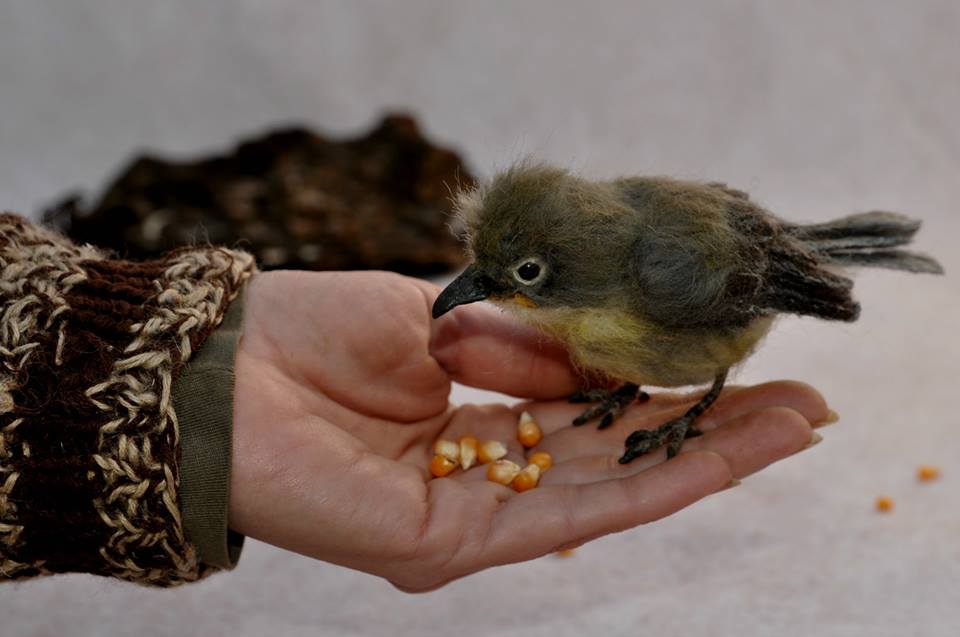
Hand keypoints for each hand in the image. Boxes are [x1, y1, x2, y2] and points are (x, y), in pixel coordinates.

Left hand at [230, 270, 830, 591]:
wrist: (218, 372)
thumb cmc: (311, 336)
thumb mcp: (441, 319)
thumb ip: (526, 345)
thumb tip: (609, 351)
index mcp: (478, 420)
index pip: (592, 413)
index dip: (667, 393)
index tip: (744, 363)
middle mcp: (486, 475)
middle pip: (614, 457)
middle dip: (707, 429)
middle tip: (800, 402)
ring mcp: (474, 516)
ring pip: (608, 490)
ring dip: (702, 459)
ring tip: (789, 425)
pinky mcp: (452, 544)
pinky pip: (567, 513)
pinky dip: (648, 485)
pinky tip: (718, 456)